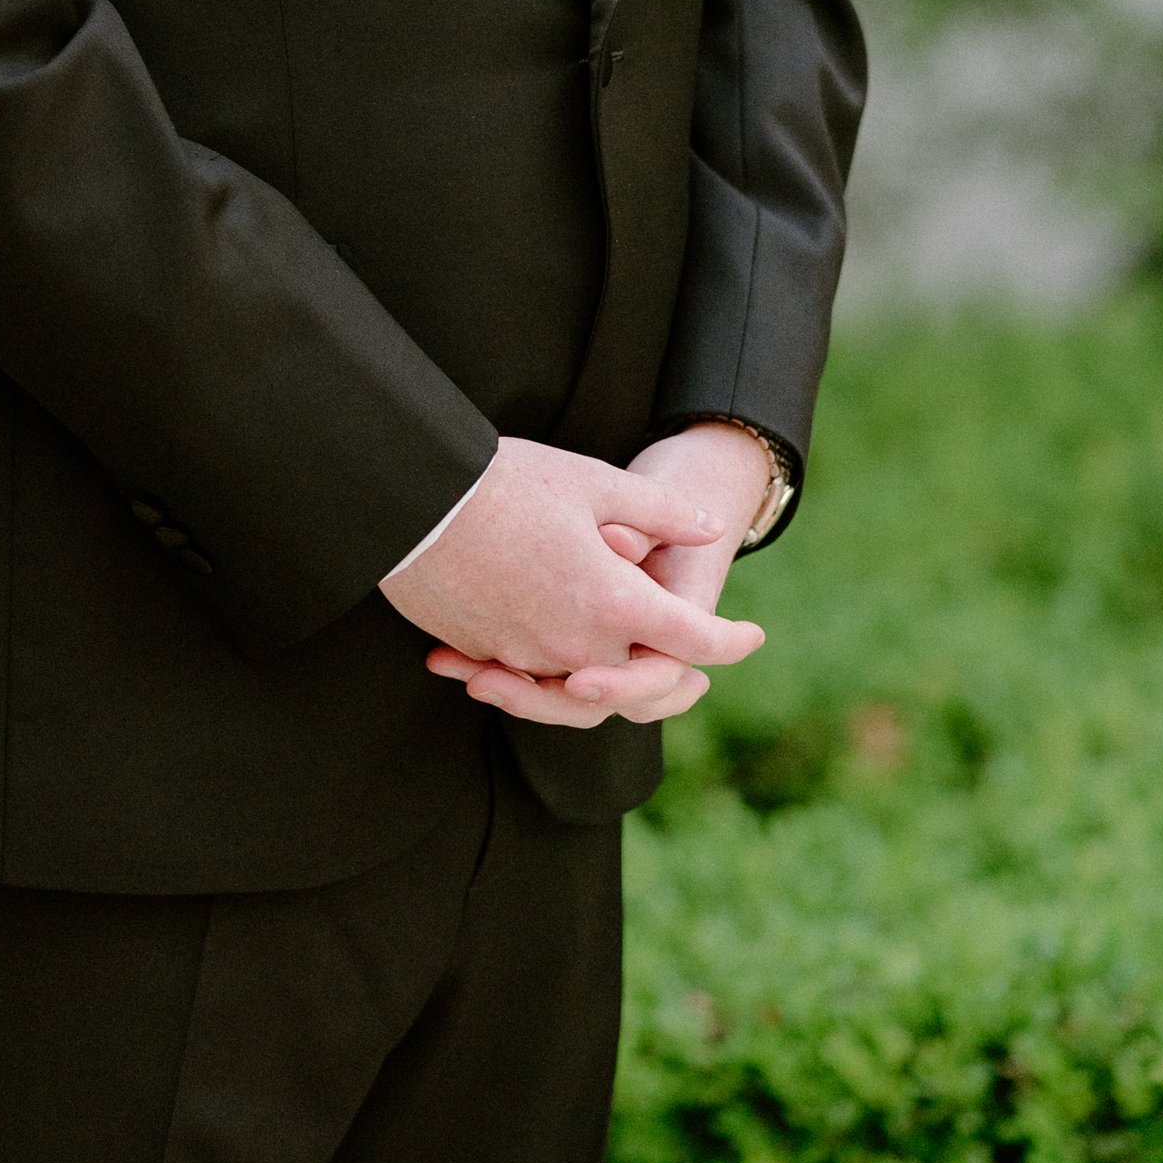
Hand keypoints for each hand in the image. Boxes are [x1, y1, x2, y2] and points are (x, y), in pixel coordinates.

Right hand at [381, 429, 763, 723]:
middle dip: (663, 663)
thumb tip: (710, 526)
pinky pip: (526, 671)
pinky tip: (560, 631)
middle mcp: (575, 642)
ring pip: (577, 679)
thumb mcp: (596, 483)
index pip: (692, 640)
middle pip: (635, 672)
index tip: (752, 637)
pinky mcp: (482, 651)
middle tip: (692, 663)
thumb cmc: (507, 482)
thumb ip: (660, 511)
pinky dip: (542, 662)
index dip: (730, 642)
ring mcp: (524, 653)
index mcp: (614, 602)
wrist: (410, 497)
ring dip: (597, 669)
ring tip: (612, 655)